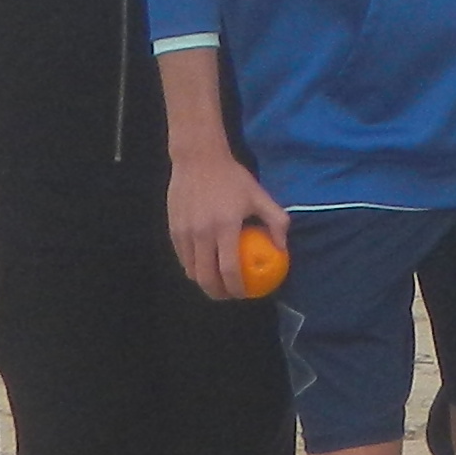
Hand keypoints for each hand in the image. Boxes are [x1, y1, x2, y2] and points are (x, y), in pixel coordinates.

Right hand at [168, 140, 288, 303]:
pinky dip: (192, 267)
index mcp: (225, 227)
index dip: (236, 288)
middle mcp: (202, 233)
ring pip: (191, 270)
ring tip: (216, 283)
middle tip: (229, 295)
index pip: (229, 269)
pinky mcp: (172, 229)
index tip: (244, 294)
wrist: (198, 159)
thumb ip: (276, 222)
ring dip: (204, 282)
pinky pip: (182, 257)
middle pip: (206, 277)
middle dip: (218, 293)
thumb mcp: (259, 196)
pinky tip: (203, 266)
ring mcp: (184, 232)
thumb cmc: (232, 178)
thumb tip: (283, 249)